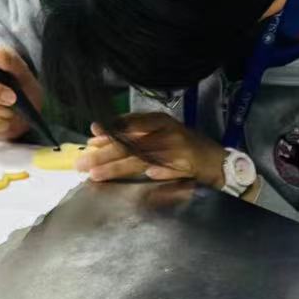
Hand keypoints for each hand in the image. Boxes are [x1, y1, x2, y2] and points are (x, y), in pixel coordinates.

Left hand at [80, 112, 225, 186]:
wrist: (216, 161)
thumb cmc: (184, 148)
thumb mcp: (161, 135)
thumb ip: (134, 137)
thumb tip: (97, 142)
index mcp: (159, 120)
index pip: (128, 124)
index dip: (109, 132)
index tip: (90, 140)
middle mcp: (165, 130)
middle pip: (129, 142)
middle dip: (104, 154)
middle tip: (81, 163)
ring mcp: (174, 147)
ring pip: (138, 157)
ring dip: (114, 167)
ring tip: (94, 175)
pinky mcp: (182, 163)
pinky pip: (157, 168)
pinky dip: (142, 174)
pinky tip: (125, 178)